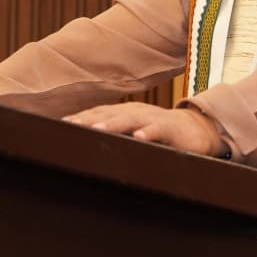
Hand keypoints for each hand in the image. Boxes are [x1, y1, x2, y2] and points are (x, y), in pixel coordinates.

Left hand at [63, 102, 228, 155]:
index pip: (97, 113)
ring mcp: (152, 119)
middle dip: (88, 119)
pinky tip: (139, 138)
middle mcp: (135, 112)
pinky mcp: (171, 129)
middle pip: (108, 113)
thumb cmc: (159, 132)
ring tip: (97, 129)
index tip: (59, 126)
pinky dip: (149, 133)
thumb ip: (114, 135)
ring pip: (130, 120)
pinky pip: (158, 130)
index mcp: (124, 113)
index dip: (79, 118)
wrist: (197, 129)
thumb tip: (85, 144)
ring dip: (113, 124)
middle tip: (69, 126)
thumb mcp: (134, 131)